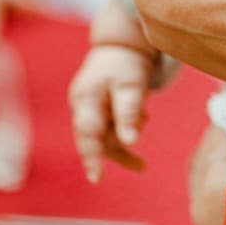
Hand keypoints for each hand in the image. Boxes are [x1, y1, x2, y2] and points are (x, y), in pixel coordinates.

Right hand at [68, 44, 154, 182]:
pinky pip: (107, 132)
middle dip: (117, 153)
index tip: (97, 178)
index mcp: (86, 98)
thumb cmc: (126, 64)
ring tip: (143, 161)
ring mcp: (88, 110)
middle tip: (141, 167)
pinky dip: (123, 136)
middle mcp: (82, 106)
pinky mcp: (96, 112)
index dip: (91, 156)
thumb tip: (131, 142)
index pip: (87, 132)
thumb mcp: (132, 85)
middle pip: (94, 139)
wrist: (122, 46)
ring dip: (123, 146)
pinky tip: (142, 137)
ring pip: (102, 138)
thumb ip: (129, 112)